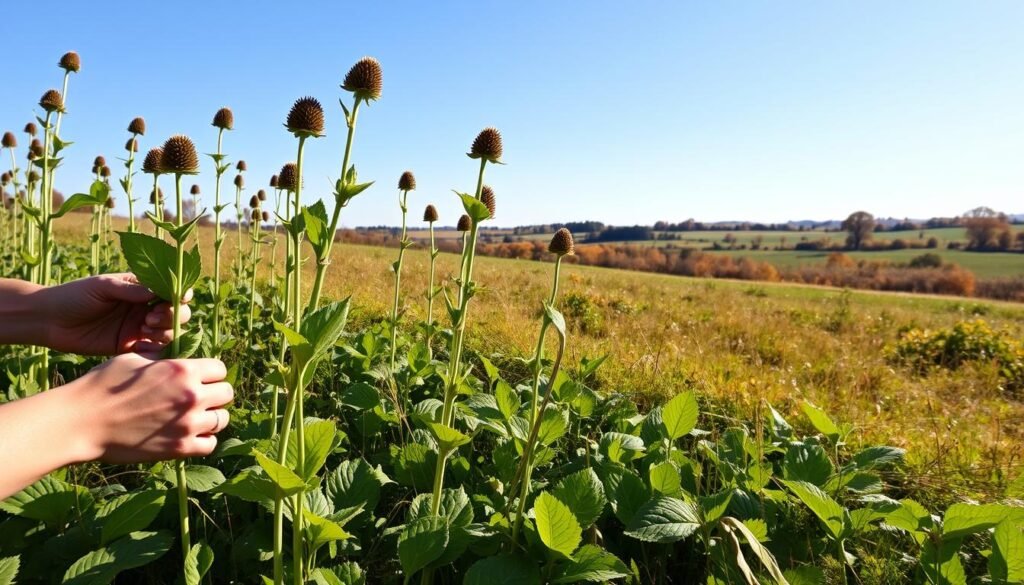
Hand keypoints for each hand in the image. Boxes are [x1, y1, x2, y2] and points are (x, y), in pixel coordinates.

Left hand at [40, 273, 191, 354]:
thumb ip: (130, 289)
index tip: (178, 298)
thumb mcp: (102, 286)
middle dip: (172, 316)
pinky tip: (139, 345)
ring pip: (169, 332)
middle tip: (151, 318)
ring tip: (143, 330)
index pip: (170, 290)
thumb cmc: (74, 296)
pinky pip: (153, 350)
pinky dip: (154, 349)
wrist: (49, 320)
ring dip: (164, 332)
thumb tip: (157, 291)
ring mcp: (138, 329)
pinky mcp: (129, 347)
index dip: (180, 294)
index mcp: (140, 289)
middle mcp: (143, 308)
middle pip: (176, 313)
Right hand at [59, 354, 232, 462]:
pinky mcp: (179, 448)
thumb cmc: (103, 386)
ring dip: (211, 417)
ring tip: (195, 417)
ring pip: (222, 420)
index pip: (220, 369)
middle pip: (226, 393)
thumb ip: (164, 360)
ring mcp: (188, 424)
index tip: (199, 378)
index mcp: (183, 370)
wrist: (82, 421)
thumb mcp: (135, 359)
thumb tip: (178, 359)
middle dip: (214, 394)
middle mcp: (192, 396)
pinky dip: (204, 441)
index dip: (210, 373)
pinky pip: (210, 445)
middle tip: (198, 398)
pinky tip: (189, 435)